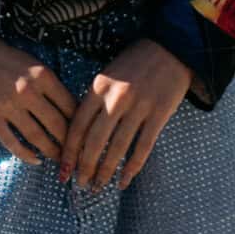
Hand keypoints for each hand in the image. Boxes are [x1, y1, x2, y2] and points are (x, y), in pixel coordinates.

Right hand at [0, 34, 76, 165]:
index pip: (71, 106)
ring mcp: (9, 107)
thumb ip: (50, 84)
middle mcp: (28, 92)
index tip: (86, 135)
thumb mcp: (33, 63)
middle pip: (58, 126)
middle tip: (78, 154)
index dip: (81, 124)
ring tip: (60, 160)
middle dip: (71, 144)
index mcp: (43, 76)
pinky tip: (36, 160)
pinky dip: (26, 155)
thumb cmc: (3, 57)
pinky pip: (12, 143)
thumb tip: (69, 110)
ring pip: (38, 138)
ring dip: (52, 152)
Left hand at [58, 38, 193, 191]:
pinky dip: (132, 168)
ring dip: (106, 171)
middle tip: (81, 184)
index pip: (77, 126)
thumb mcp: (107, 75)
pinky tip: (124, 181)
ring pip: (117, 148)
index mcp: (98, 87)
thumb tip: (79, 136)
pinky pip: (142, 147)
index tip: (63, 170)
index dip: (68, 152)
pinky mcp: (159, 114)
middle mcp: (115, 99)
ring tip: (99, 186)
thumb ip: (94, 101)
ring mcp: (139, 107)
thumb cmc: (135, 63)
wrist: (171, 47)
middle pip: (94, 141)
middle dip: (85, 167)